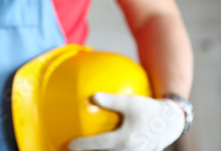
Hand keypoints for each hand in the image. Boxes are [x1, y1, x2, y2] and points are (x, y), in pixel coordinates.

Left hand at [69, 93, 184, 150]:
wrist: (172, 121)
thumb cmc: (150, 110)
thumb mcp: (131, 103)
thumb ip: (112, 101)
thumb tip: (93, 96)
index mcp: (125, 140)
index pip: (99, 144)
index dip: (83, 145)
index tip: (70, 145)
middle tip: (75, 149)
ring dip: (103, 150)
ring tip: (88, 148)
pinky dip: (112, 150)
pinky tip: (107, 145)